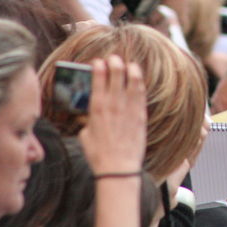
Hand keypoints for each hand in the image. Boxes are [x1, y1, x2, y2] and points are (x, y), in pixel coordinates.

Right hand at [79, 55, 146, 174]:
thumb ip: (87, 121)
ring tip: (129, 63)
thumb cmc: (98, 154)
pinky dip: (139, 83)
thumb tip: (88, 115)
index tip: (98, 62)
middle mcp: (113, 105)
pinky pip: (141, 93)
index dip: (98, 68)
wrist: (118, 167)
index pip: (98, 80)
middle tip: (114, 58)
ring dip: (130, 69)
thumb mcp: (85, 135)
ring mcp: (128, 108)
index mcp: (97, 108)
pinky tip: (138, 77)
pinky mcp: (140, 115)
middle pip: (116, 75)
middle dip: (115, 63)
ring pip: (132, 81)